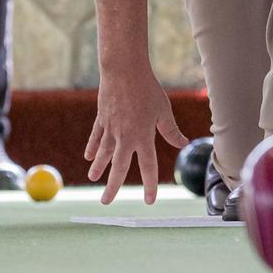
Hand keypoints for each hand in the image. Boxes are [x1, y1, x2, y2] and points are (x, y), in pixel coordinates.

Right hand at [85, 68, 187, 204]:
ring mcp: (111, 128)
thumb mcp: (163, 110)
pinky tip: (89, 156)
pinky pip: (96, 136)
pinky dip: (92, 147)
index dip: (150, 185)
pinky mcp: (102, 118)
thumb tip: (182, 143)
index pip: (148, 167)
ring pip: (103, 154)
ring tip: (93, 179)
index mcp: (143, 137)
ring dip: (99, 168)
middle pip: (118, 168)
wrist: (123, 70)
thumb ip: (170, 130)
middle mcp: (125, 137)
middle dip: (112, 187)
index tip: (149, 201)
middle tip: (106, 203)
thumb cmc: (147, 88)